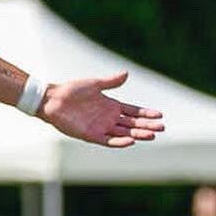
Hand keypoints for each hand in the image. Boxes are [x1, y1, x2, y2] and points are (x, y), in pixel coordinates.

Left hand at [39, 71, 163, 147]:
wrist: (53, 100)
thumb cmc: (72, 90)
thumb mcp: (94, 84)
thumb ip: (111, 82)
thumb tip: (126, 73)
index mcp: (112, 105)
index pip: (133, 111)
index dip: (146, 113)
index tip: (160, 115)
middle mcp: (109, 118)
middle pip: (133, 124)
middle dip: (147, 125)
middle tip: (162, 128)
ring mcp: (102, 127)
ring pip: (125, 133)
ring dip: (138, 134)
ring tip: (152, 135)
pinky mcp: (92, 135)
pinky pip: (109, 141)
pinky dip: (120, 142)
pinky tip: (132, 141)